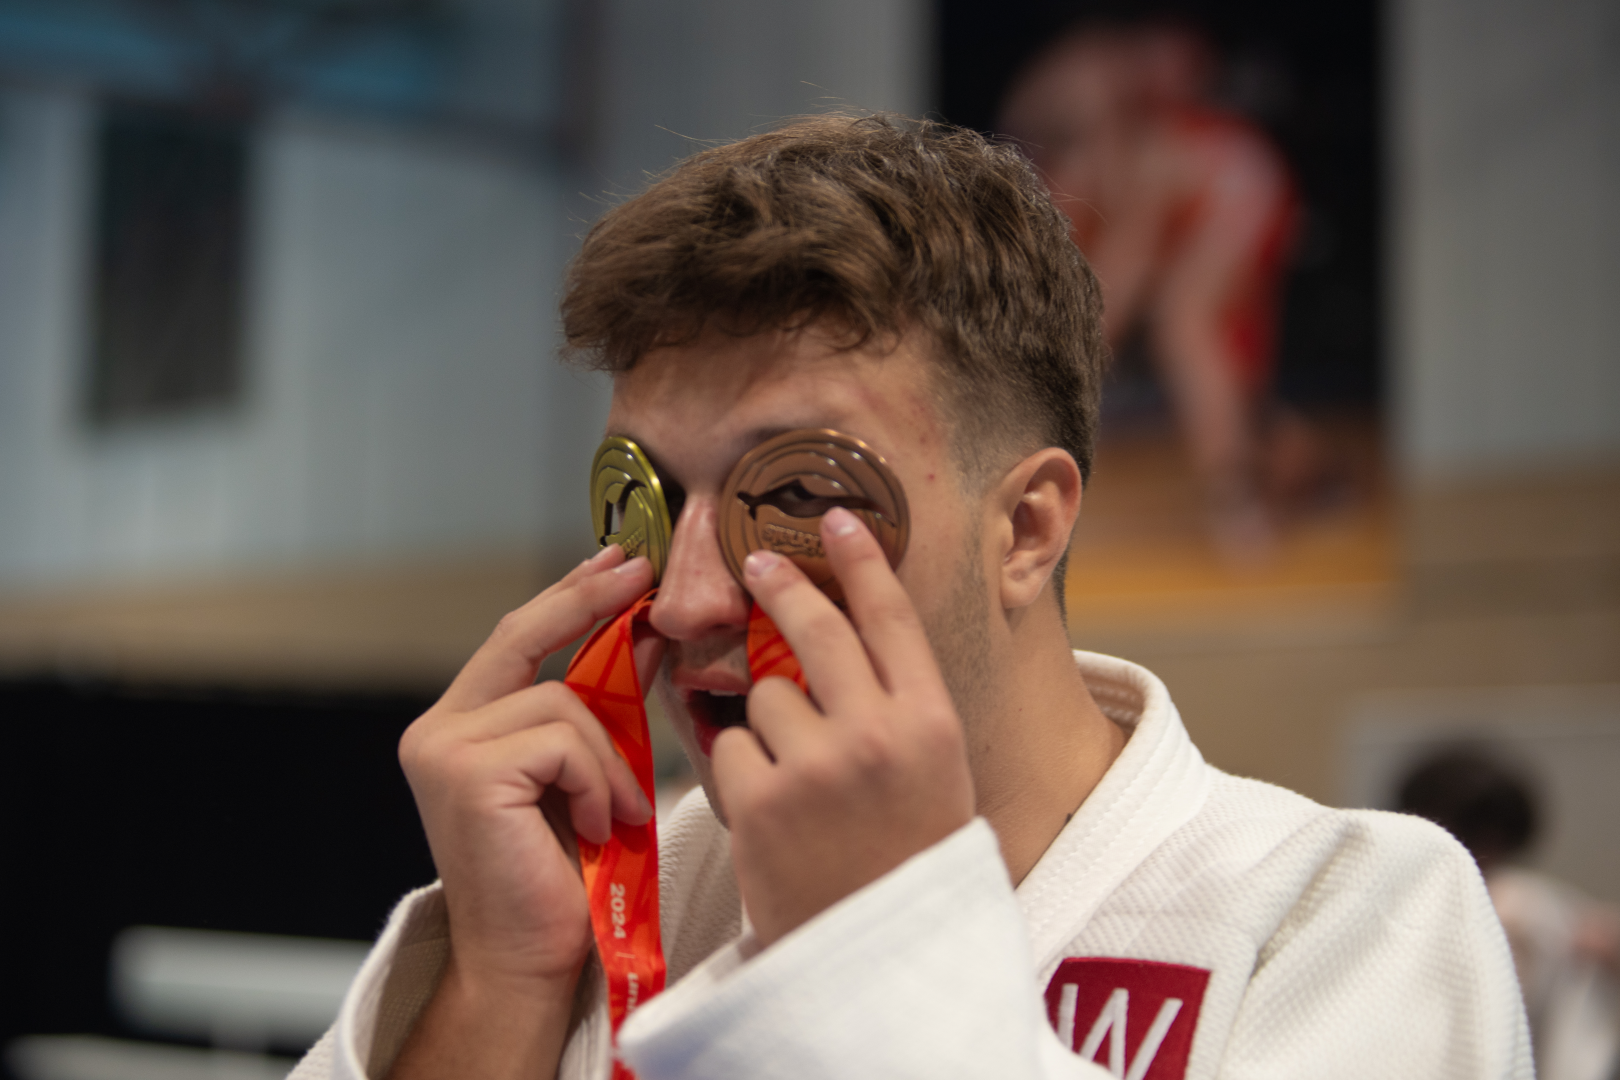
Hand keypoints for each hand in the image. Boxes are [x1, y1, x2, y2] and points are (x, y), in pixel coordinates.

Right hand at [398, 544, 657, 992]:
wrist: (530, 963)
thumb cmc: (562, 877)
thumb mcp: (589, 771)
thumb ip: (604, 706)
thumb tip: (648, 635)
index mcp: (460, 726)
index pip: (516, 638)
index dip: (568, 594)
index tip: (617, 561)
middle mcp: (438, 729)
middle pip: (522, 636)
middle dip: (587, 599)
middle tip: (641, 574)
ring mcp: (445, 749)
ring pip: (564, 702)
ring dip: (612, 759)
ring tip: (618, 813)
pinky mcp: (469, 773)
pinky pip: (564, 742)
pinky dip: (598, 782)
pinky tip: (596, 826)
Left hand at [713, 507, 976, 946]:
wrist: (879, 966)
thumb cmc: (907, 863)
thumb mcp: (935, 776)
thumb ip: (898, 707)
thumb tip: (845, 633)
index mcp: (932, 724)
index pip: (893, 617)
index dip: (860, 560)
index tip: (835, 519)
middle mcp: (878, 734)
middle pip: (816, 629)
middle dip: (781, 586)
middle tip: (754, 564)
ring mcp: (816, 767)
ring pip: (764, 696)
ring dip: (764, 722)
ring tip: (791, 779)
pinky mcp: (760, 803)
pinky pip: (727, 750)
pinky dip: (735, 770)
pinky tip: (762, 808)